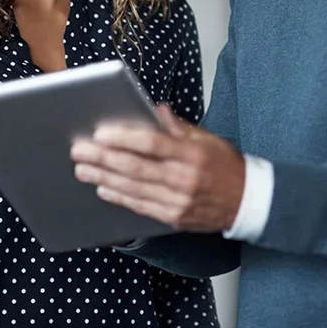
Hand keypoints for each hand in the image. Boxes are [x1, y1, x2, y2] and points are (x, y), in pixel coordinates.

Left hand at [71, 103, 245, 232]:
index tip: (101, 133)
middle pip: (135, 167)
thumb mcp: (208, 139)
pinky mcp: (173, 217)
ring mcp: (178, 201)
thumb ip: (178, 127)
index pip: (152, 143)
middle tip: (80, 150)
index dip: (124, 138)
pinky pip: (140, 206)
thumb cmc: (226, 166)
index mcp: (193, 153)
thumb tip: (155, 110)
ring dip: (104, 178)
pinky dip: (119, 197)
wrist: (247, 202)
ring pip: (133, 188)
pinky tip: (104, 188)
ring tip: (83, 169)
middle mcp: (184, 178)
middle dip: (103, 158)